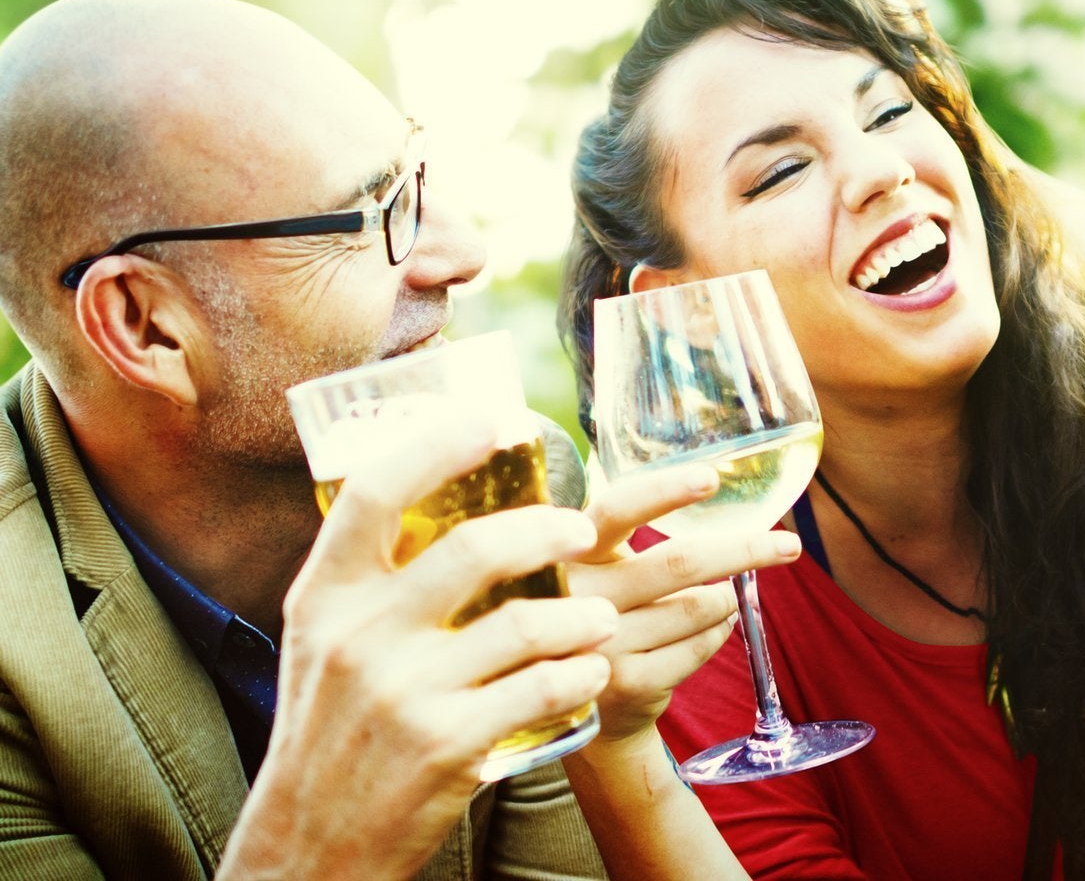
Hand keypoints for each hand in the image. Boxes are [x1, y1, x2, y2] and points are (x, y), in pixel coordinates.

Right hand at [218, 415, 618, 879]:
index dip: (441, 442)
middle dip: (548, 528)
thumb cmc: (334, 730)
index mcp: (325, 595)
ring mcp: (404, 691)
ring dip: (581, 614)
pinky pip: (542, 688)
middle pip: (476, 547)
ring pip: (526, 623)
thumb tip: (448, 500)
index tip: (499, 419)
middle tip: (585, 526)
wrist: (309, 844)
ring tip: (600, 616)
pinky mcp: (447, 745)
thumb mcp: (326, 643)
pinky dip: (579, 674)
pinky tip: (589, 671)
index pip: (377, 491)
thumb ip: (375, 581)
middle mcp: (359, 635)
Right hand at [569, 460, 802, 744]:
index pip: (617, 510)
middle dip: (745, 550)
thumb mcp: (600, 566)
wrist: (579, 698)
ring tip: (718, 600)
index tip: (710, 478)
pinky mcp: (626, 683)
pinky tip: (709, 631)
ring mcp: (600, 644)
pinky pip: (701, 645)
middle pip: (680, 562)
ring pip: (699, 607)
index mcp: (572, 551)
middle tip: (789, 545)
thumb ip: (629, 529)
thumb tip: (712, 487)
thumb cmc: (606, 609)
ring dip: (725, 601)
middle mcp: (577, 596)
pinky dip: (718, 633)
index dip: (663, 492)